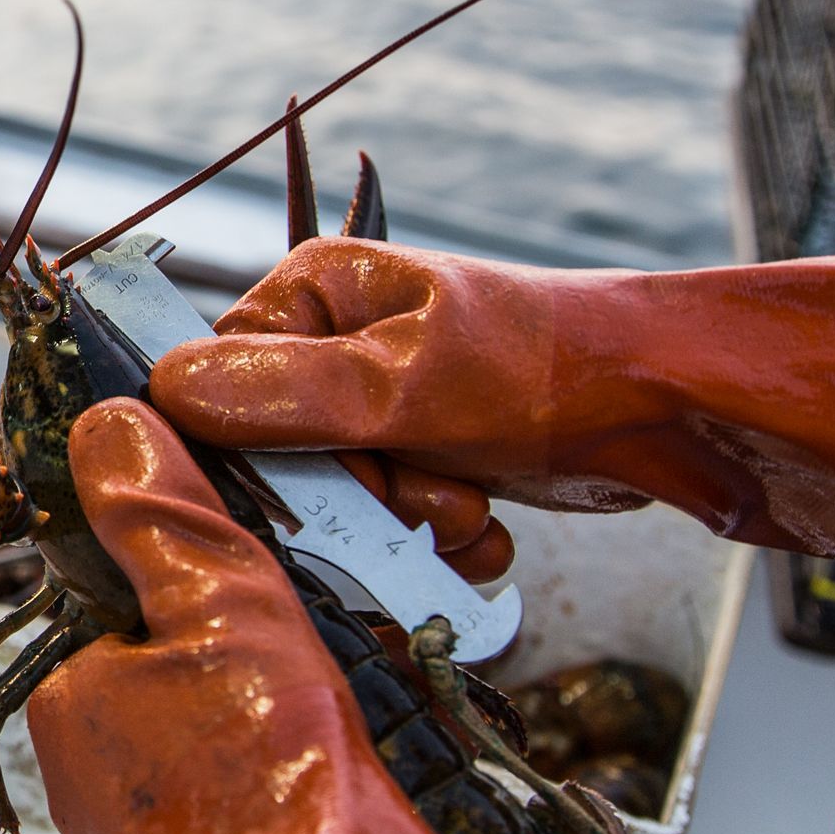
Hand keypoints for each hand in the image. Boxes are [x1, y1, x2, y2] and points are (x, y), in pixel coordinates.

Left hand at [28, 398, 633, 833]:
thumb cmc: (261, 808)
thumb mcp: (217, 606)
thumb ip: (165, 516)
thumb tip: (111, 435)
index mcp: (75, 703)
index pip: (131, 591)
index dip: (210, 560)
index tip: (273, 550)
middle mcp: (111, 776)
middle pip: (198, 655)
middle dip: (275, 631)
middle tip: (338, 628)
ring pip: (254, 719)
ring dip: (321, 692)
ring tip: (371, 690)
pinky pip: (297, 784)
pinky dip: (345, 759)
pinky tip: (383, 758)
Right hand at [150, 237, 834, 567]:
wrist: (668, 412)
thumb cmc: (550, 369)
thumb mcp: (404, 384)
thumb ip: (282, 395)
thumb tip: (166, 392)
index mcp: (314, 294)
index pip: (216, 387)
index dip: (261, 455)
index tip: (329, 481)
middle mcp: (335, 343)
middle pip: (279, 458)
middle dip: (355, 502)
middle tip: (422, 493)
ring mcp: (380, 403)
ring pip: (339, 502)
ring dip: (404, 527)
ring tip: (467, 505)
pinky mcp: (422, 454)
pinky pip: (391, 520)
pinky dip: (437, 539)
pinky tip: (484, 522)